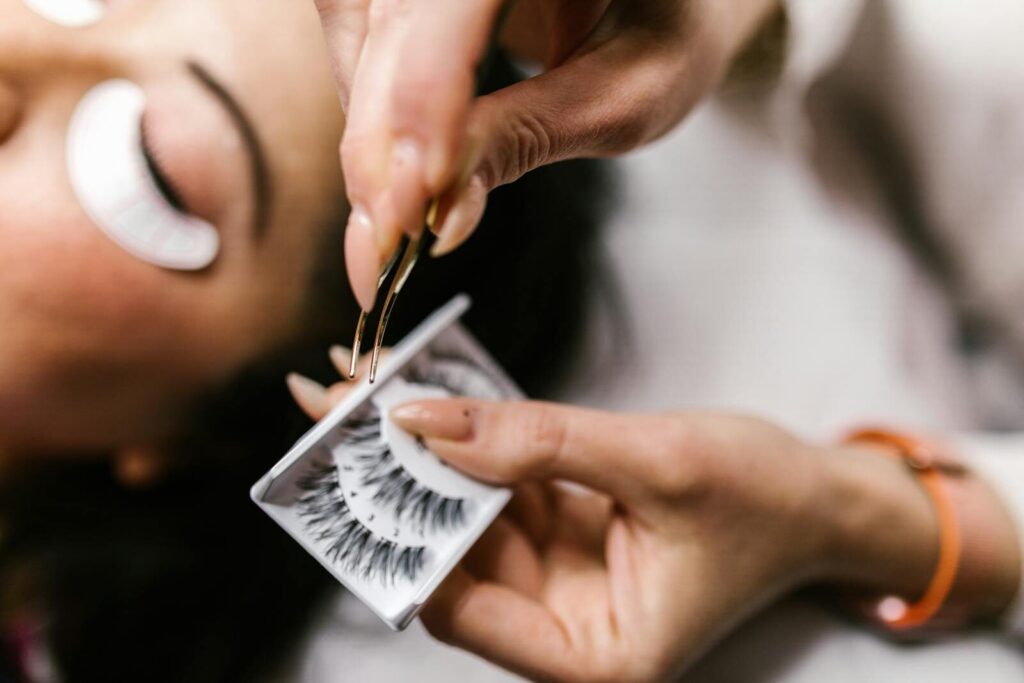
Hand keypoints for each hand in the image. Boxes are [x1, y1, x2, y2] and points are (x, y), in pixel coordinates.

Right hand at [311, 0, 781, 310]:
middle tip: (390, 238)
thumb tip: (442, 214)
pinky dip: (367, 106)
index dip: (425, 96)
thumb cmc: (669, 31)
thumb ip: (530, 137)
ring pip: (356, 24)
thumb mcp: (627, 92)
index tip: (417, 199)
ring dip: (365, 125)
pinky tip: (398, 163)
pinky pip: (357, 32)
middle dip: (381, 135)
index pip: (453, 3)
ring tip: (398, 211)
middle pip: (392, 17)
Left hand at [379, 399, 1020, 681]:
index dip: (407, 533)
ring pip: (465, 514)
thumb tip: (424, 424)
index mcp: (592, 656)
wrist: (820, 495)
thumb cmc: (766, 499)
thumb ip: (538, 444)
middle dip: (398, 483)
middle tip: (336, 409)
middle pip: (451, 556)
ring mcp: (558, 578)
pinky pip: (499, 485)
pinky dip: (467, 441)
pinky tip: (427, 395)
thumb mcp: (657, 463)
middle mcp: (563, 627)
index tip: (358, 459)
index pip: (464, 610)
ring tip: (364, 389)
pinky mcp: (561, 533)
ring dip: (421, 453)